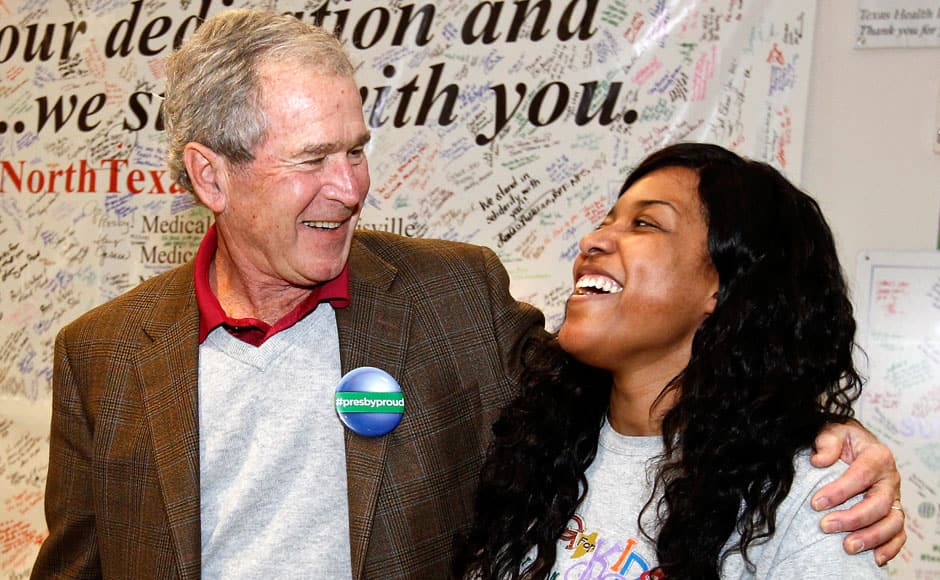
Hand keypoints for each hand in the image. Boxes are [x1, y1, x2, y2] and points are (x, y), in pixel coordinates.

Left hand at [810, 420, 904, 565]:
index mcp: (878, 456)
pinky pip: (899, 534)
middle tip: (826, 526)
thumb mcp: (833, 431)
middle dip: (853, 518)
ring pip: (893, 523)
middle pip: (879, 504)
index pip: (861, 476)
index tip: (815, 503)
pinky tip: (874, 559)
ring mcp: (895, 498)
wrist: (854, 445)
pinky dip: (890, 548)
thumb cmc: (842, 440)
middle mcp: (890, 479)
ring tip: (847, 547)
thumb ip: (827, 442)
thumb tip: (819, 461)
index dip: (839, 491)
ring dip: (872, 538)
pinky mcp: (894, 513)